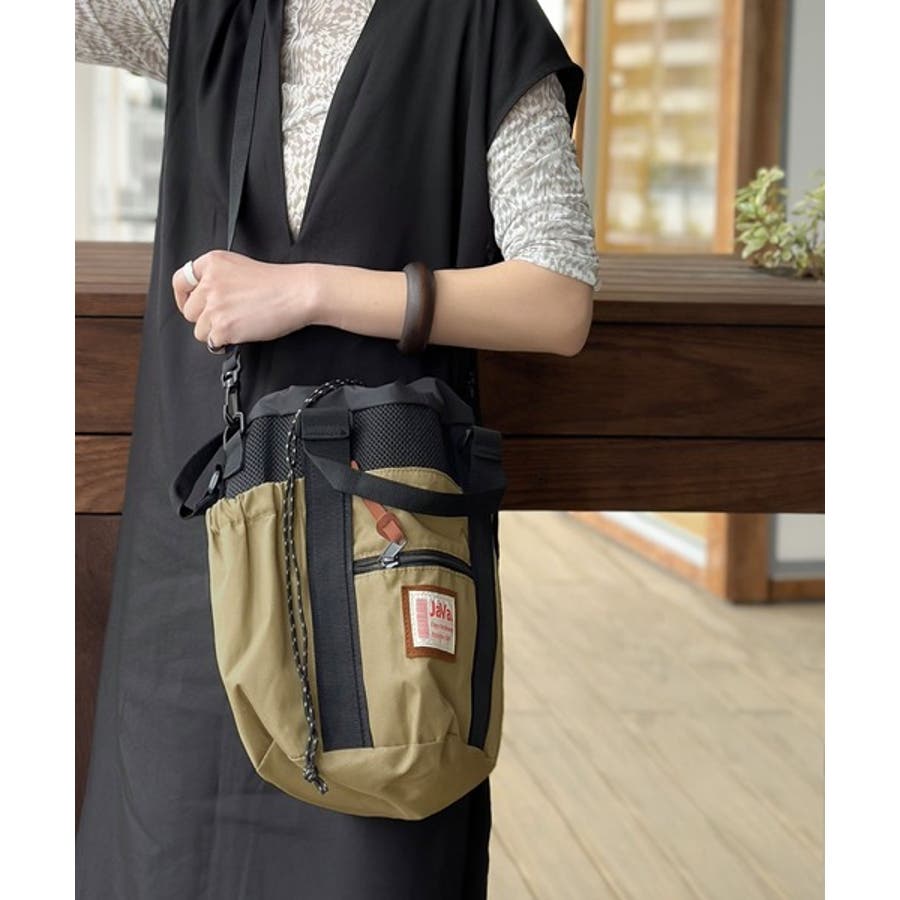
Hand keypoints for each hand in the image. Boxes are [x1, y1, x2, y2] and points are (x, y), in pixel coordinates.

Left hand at [172, 249, 320, 346]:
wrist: (297, 293)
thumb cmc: (278, 283)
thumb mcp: (240, 267)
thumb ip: (217, 278)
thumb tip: (203, 299)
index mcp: (213, 263)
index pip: (181, 281)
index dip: (183, 297)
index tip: (189, 305)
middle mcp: (210, 282)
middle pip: (189, 310)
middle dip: (204, 318)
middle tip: (224, 318)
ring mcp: (215, 305)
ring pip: (199, 330)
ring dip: (215, 332)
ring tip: (236, 325)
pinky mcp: (223, 326)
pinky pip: (212, 342)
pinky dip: (224, 342)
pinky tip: (239, 333)